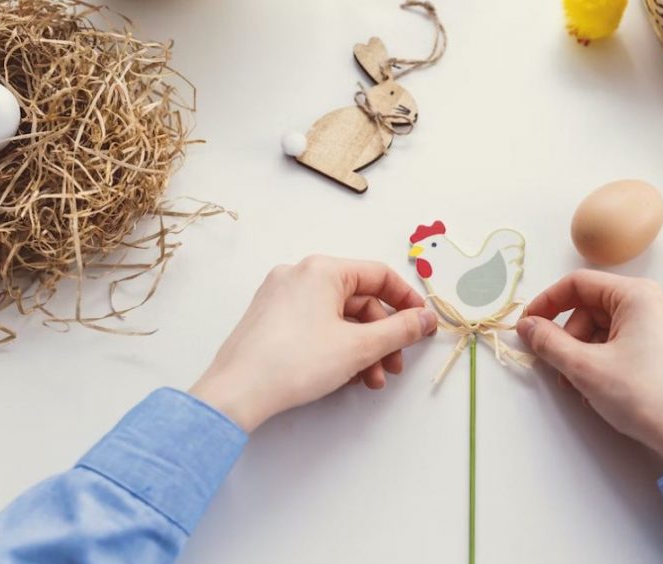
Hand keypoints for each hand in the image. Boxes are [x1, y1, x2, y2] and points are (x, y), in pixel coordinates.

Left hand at [190, 256, 437, 432]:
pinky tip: (346, 376)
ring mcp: (281, 296)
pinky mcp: (270, 319)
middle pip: (359, 300)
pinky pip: (316, 325)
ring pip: (338, 318)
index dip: (407, 301)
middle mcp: (299, 275)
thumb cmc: (295, 362)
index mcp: (322, 269)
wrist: (237, 393)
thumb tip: (425, 319)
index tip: (422, 325)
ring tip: (371, 381)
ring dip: (362, 349)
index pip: (379, 275)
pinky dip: (336, 347)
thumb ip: (400, 330)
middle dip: (382, 337)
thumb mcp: (360, 347)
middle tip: (395, 366)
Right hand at [516, 271, 662, 464]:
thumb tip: (527, 326)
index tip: (527, 326)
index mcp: (640, 294)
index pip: (579, 284)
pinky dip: (608, 359)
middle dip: (570, 337)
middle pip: (594, 307)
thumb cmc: (644, 396)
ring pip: (610, 327)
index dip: (547, 303)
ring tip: (582, 387)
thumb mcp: (585, 367)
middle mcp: (659, 301)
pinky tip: (603, 388)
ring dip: (587, 353)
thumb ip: (548, 342)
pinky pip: (629, 340)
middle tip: (560, 369)